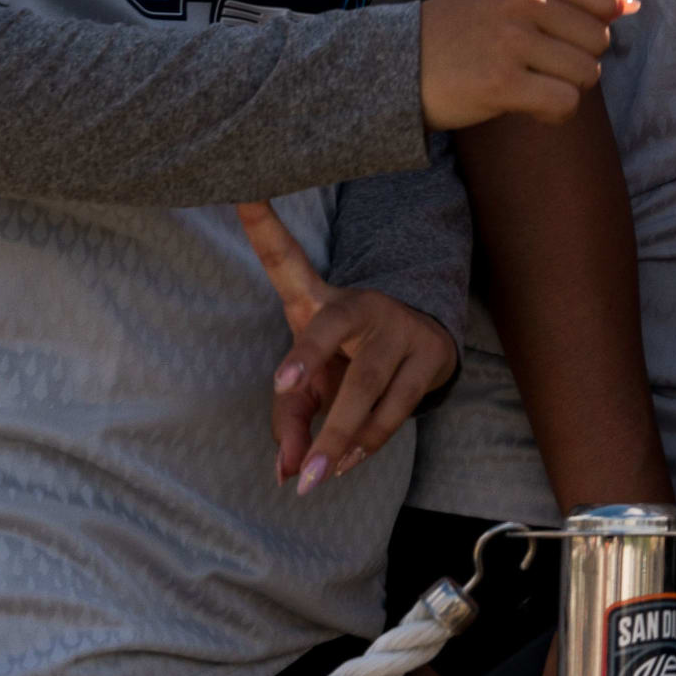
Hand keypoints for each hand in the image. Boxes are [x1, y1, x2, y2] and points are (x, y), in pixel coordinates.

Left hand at [241, 199, 454, 493]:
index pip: (286, 258)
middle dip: (309, 366)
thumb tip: (286, 473)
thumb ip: (291, 419)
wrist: (419, 340)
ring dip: (339, 437)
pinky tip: (345, 461)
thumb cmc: (344, 358)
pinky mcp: (432, 357)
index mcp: (318, 298)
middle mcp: (363, 305)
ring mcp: (402, 328)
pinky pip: (397, 408)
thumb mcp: (310, 379)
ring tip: (312, 478)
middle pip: (332, 328)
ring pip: (369, 385)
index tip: (244, 197)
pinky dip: (367, 442)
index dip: (266, 229)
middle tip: (284, 391)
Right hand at [417, 0, 632, 129]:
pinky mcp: (501, 83)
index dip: (591, 25)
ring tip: (530, 81)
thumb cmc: (464, 26)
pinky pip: (565, 103)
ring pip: (587, 73)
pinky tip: (529, 105)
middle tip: (537, 63)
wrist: (397, 62)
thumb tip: (633, 6)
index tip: (556, 35)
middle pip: (600, 39)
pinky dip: (554, 112)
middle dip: (577, 58)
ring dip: (566, 86)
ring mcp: (511, 40)